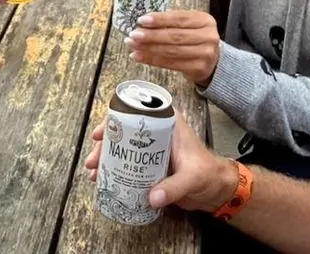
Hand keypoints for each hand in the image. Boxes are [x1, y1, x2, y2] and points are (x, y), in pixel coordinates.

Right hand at [84, 119, 237, 212]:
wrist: (216, 190)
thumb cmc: (208, 174)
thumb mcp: (192, 177)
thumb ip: (174, 187)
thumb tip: (152, 197)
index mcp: (167, 123)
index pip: (137, 113)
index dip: (115, 120)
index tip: (100, 133)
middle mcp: (156, 132)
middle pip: (124, 131)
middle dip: (105, 145)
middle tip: (93, 161)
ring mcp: (151, 149)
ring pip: (123, 147)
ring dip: (107, 158)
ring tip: (94, 173)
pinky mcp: (149, 165)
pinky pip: (128, 164)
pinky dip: (115, 170)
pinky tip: (104, 180)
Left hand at [125, 10, 220, 85]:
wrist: (213, 60)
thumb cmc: (195, 38)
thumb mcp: (189, 24)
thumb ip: (171, 21)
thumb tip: (144, 23)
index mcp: (205, 20)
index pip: (179, 18)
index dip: (160, 19)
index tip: (142, 20)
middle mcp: (208, 37)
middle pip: (175, 36)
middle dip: (151, 36)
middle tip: (134, 35)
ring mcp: (205, 54)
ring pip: (171, 51)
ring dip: (148, 49)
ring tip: (133, 46)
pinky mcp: (198, 69)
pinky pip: (171, 64)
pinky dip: (152, 60)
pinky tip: (140, 56)